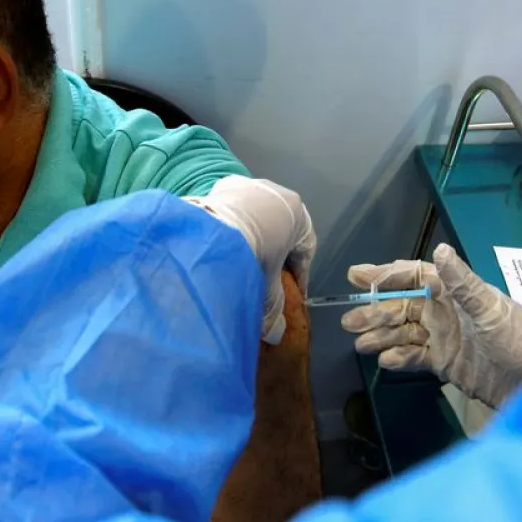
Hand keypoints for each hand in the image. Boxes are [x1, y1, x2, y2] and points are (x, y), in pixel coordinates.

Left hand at [186, 176, 314, 343]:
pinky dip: (233, 227)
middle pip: (282, 229)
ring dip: (255, 238)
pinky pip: (234, 210)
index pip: (306, 248)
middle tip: (267, 278)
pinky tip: (224, 246)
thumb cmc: (254, 255)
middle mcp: (278, 193)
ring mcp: (250, 186)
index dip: (300, 275)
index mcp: (298, 213)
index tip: (293, 293)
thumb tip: (275, 335)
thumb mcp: (267, 285)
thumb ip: (274, 309)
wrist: (215, 232)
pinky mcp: (223, 186)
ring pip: (258, 217)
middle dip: (276, 253)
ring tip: (243, 262)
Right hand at [340, 243, 521, 407]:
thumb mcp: (491, 309)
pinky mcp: (445, 363)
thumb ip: (463, 282)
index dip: (387, 275)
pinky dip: (399, 358)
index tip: (358, 276)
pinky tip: (385, 360)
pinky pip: (415, 356)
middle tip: (349, 320)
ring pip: (404, 332)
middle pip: (403, 306)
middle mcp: (447, 311)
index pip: (415, 276)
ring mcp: (444, 338)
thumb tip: (440, 249)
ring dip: (382, 335)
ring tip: (360, 343)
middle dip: (376, 311)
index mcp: (457, 292)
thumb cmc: (519, 340)